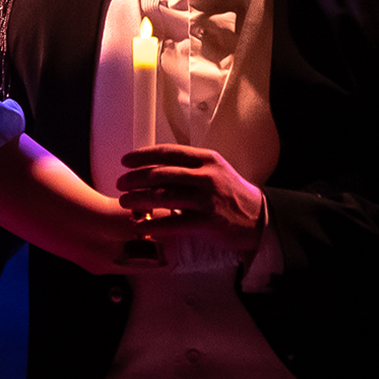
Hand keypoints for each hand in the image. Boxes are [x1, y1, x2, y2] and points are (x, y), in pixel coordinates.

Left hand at [116, 144, 264, 258]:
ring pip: (164, 197)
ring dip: (139, 200)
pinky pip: (175, 223)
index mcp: (206, 159)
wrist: (259, 218)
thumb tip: (155, 165)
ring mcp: (208, 199)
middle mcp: (207, 176)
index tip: (125, 160)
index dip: (143, 155)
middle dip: (135, 179)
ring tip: (125, 202)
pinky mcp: (209, 222)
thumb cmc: (231, 192)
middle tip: (120, 184)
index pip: (168, 152)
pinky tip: (141, 226)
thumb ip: (189, 166)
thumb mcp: (215, 169)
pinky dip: (155, 224)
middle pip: (162, 174)